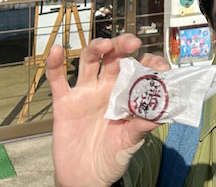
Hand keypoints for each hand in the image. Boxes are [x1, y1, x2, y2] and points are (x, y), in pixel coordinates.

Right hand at [47, 33, 169, 186]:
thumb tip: (161, 113)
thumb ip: (142, 126)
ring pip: (89, 60)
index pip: (140, 68)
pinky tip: (56, 50)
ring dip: (96, 47)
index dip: (150, 62)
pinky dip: (54, 64)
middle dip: (123, 45)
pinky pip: (57, 80)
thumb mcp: (131, 141)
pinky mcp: (65, 103)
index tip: (161, 65)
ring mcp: (86, 92)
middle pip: (115, 56)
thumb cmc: (112, 158)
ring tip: (104, 44)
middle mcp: (107, 87)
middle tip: (132, 42)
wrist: (85, 179)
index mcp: (127, 93)